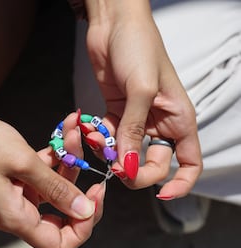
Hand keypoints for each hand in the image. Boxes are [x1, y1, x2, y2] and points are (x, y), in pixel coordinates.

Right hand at [0, 104, 104, 247]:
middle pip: (62, 215)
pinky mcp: (16, 178)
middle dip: (79, 186)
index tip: (95, 194)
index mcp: (15, 218)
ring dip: (68, 161)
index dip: (83, 225)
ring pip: (55, 188)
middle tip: (90, 162)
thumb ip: (56, 188)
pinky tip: (63, 130)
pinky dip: (55, 155)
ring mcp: (16, 194)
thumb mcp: (22, 162)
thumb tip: (85, 210)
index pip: (59, 244)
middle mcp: (16, 212)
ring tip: (74, 131)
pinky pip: (43, 173)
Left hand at [83, 0, 201, 198]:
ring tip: (95, 136)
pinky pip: (108, 137)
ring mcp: (136, 119)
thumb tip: (128, 167)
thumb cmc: (139, 48)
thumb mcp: (141, 90)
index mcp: (178, 119)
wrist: (114, 24)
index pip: (189, 162)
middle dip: (132, 170)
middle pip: (151, 163)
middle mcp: (159, 123)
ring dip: (109, 152)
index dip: (180, 183)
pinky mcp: (115, 112)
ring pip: (125, 153)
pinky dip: (97, 139)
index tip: (161, 194)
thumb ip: (134, 131)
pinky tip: (87, 128)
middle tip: (115, 165)